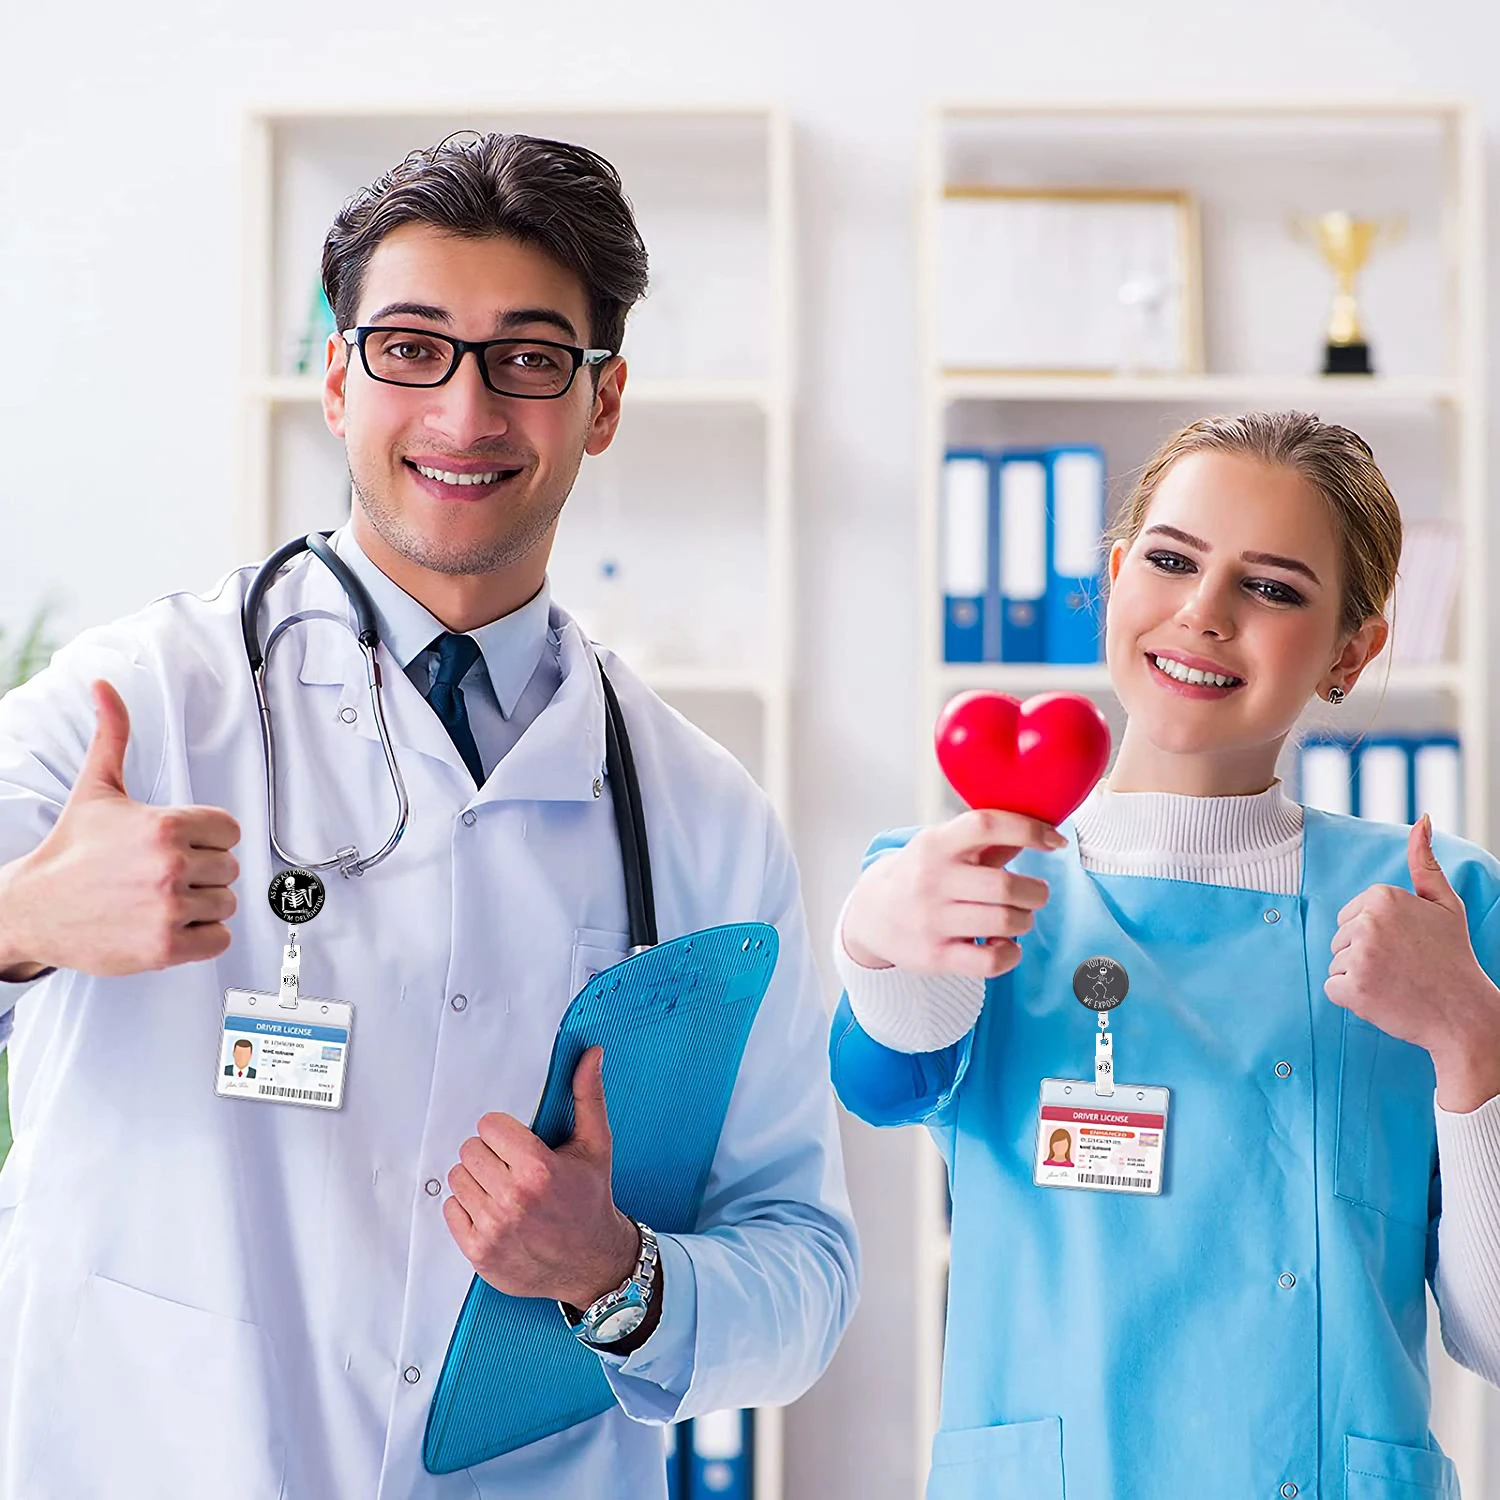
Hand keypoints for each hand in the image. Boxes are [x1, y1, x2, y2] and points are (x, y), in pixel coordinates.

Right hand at [0, 680, 240, 977]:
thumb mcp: (97, 788)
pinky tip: (168, 924)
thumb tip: (104, 687)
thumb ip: (113, 735)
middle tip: (161, 874)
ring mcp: (170, 907)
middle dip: (201, 871)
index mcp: (166, 825)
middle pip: (229, 867)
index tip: (178, 844)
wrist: (34, 908)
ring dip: (200, 904)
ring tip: (160, 898)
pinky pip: (219, 939)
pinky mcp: (166, 946)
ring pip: (226, 903)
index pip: (230, 830)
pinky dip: (201, 937)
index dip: (206, 838)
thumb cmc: (71, 851)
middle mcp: (171, 865)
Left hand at [444, 1046, 640, 1308]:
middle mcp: (513, 1200)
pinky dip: (467, 1209)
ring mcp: (493, 1228)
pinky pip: (450, 1210)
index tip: (519, 1144)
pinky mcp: (479, 1252)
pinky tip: (494, 1212)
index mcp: (539, 1170)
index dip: (504, 1132)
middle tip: (513, 1169)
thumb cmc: (590, 1200)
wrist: (592, 1262)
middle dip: (491, 1155)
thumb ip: (588, 1095)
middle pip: (470, 1151)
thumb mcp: (596, 1145)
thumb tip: (591, 1054)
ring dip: (477, 1181)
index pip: (489, 1126)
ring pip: (458, 1178)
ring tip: (504, 1190)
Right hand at [840, 809, 1065, 978]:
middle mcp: (932, 880)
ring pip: (1005, 921)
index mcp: (936, 844)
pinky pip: (991, 960)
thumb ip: (988, 839)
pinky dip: (1011, 953)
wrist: (870, 915)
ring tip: (1018, 918)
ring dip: (1024, 920)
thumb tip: (1040, 823)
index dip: (1029, 829)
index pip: (986, 825)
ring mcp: (931, 920)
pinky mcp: (935, 957)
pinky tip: (1004, 945)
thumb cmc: (920, 875)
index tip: (1055, 841)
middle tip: (1035, 894)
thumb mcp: (943, 847)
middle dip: (1035, 892)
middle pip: (1006, 884)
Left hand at [1326, 815, 1499, 1111]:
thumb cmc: (1451, 956)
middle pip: (1340, 938)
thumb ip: (1425, 863)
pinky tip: (1383, 997)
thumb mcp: (1444, 904)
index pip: (1350, 915)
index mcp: (1383, 896)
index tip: (1405, 944)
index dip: (1374, 934)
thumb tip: (1421, 819)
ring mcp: (1359, 955)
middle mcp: (1368, 922)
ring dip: (1359, 975)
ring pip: (1336, 962)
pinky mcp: (1352, 987)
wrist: (1463, 1013)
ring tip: (1395, 981)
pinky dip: (1352, 997)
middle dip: (1364, 954)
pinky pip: (1333, 987)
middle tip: (1402, 965)